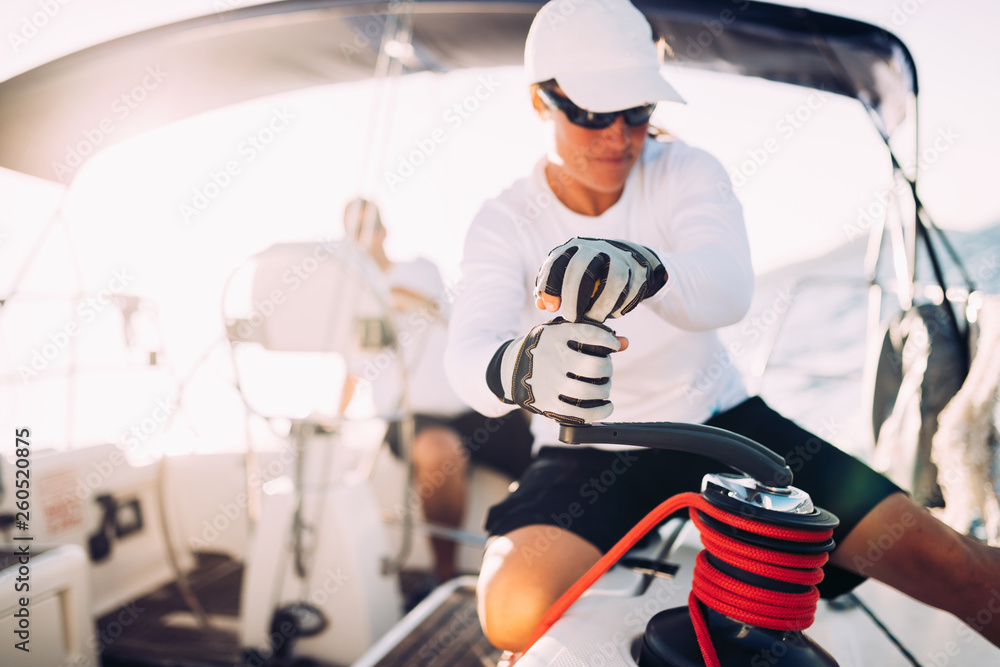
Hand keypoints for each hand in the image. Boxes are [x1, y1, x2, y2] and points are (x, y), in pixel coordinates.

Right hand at [486, 317, 626, 423]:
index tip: (613, 346)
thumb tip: (626, 343)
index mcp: (554, 336)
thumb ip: (593, 336)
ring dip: (605, 389)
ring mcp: (549, 383)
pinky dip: (601, 411)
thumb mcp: (561, 335)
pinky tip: (606, 406)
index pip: (591, 334)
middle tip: (605, 370)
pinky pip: (582, 413)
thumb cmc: (545, 350)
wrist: (510, 371)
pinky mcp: (548, 404)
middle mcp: (551, 358)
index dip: (608, 341)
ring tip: (603, 387)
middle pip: (596, 366)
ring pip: (591, 390)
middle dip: (607, 368)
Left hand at [534, 237, 665, 322]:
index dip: (550, 285)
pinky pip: (628, 292)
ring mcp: (618, 257)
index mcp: (573, 248)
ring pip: (611, 281)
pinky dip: (617, 307)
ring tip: (591, 320)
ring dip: (599, 306)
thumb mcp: (567, 278)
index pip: (556, 262)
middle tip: (570, 318)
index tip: (551, 308)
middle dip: (573, 296)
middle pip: (581, 267)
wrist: (626, 261)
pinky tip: (610, 314)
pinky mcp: (636, 271)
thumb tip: (542, 305)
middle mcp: (595, 248)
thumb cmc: (588, 275)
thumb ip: (552, 291)